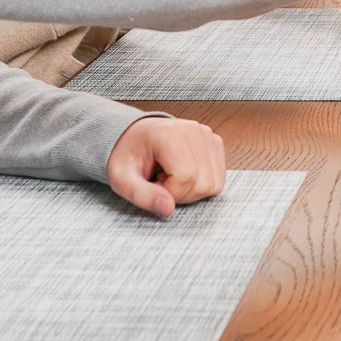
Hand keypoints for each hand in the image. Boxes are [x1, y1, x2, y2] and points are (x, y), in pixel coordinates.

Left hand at [106, 115, 225, 216]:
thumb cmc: (128, 154)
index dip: (170, 192)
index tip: (154, 184)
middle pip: (204, 183)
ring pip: (214, 183)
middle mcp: (194, 131)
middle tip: (162, 181)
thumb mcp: (122, 178)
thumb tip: (168, 208)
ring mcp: (207, 136)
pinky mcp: (215, 143)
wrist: (135, 136)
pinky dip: (202, 183)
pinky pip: (219, 178)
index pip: (186, 177)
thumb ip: (142, 195)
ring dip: (192, 190)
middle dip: (182, 193)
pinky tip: (184, 173)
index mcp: (169, 134)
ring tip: (172, 177)